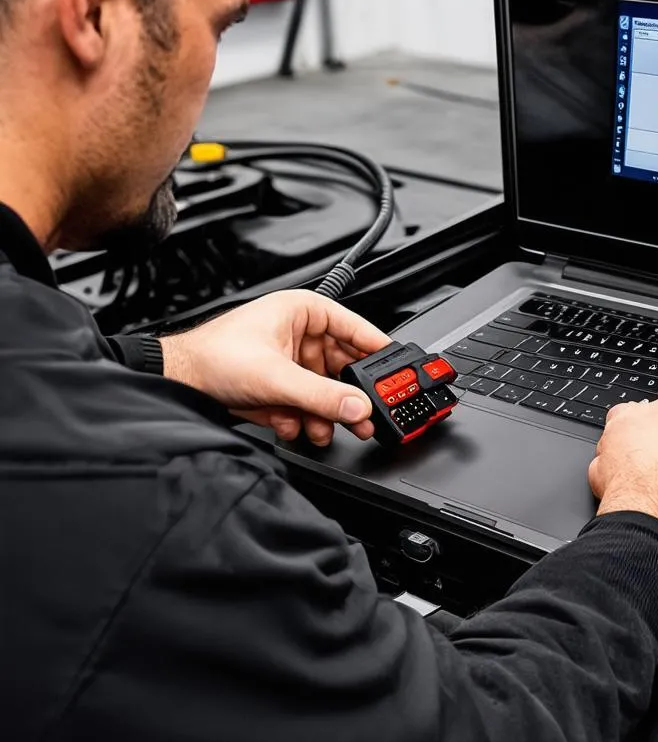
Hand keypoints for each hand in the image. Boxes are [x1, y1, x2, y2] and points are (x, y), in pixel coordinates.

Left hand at [160, 290, 390, 444]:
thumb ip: (323, 397)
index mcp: (303, 311)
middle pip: (340, 365)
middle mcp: (298, 333)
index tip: (396, 370)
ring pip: (323, 389)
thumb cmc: (213, 357)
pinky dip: (302, 418)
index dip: (376, 349)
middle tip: (366, 415)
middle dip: (348, 395)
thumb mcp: (277, 378)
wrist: (176, 382)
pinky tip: (293, 425)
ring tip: (325, 429)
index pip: (354, 327)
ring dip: (324, 412)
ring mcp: (289, 360)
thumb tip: (358, 407)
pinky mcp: (278, 385)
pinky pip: (305, 403)